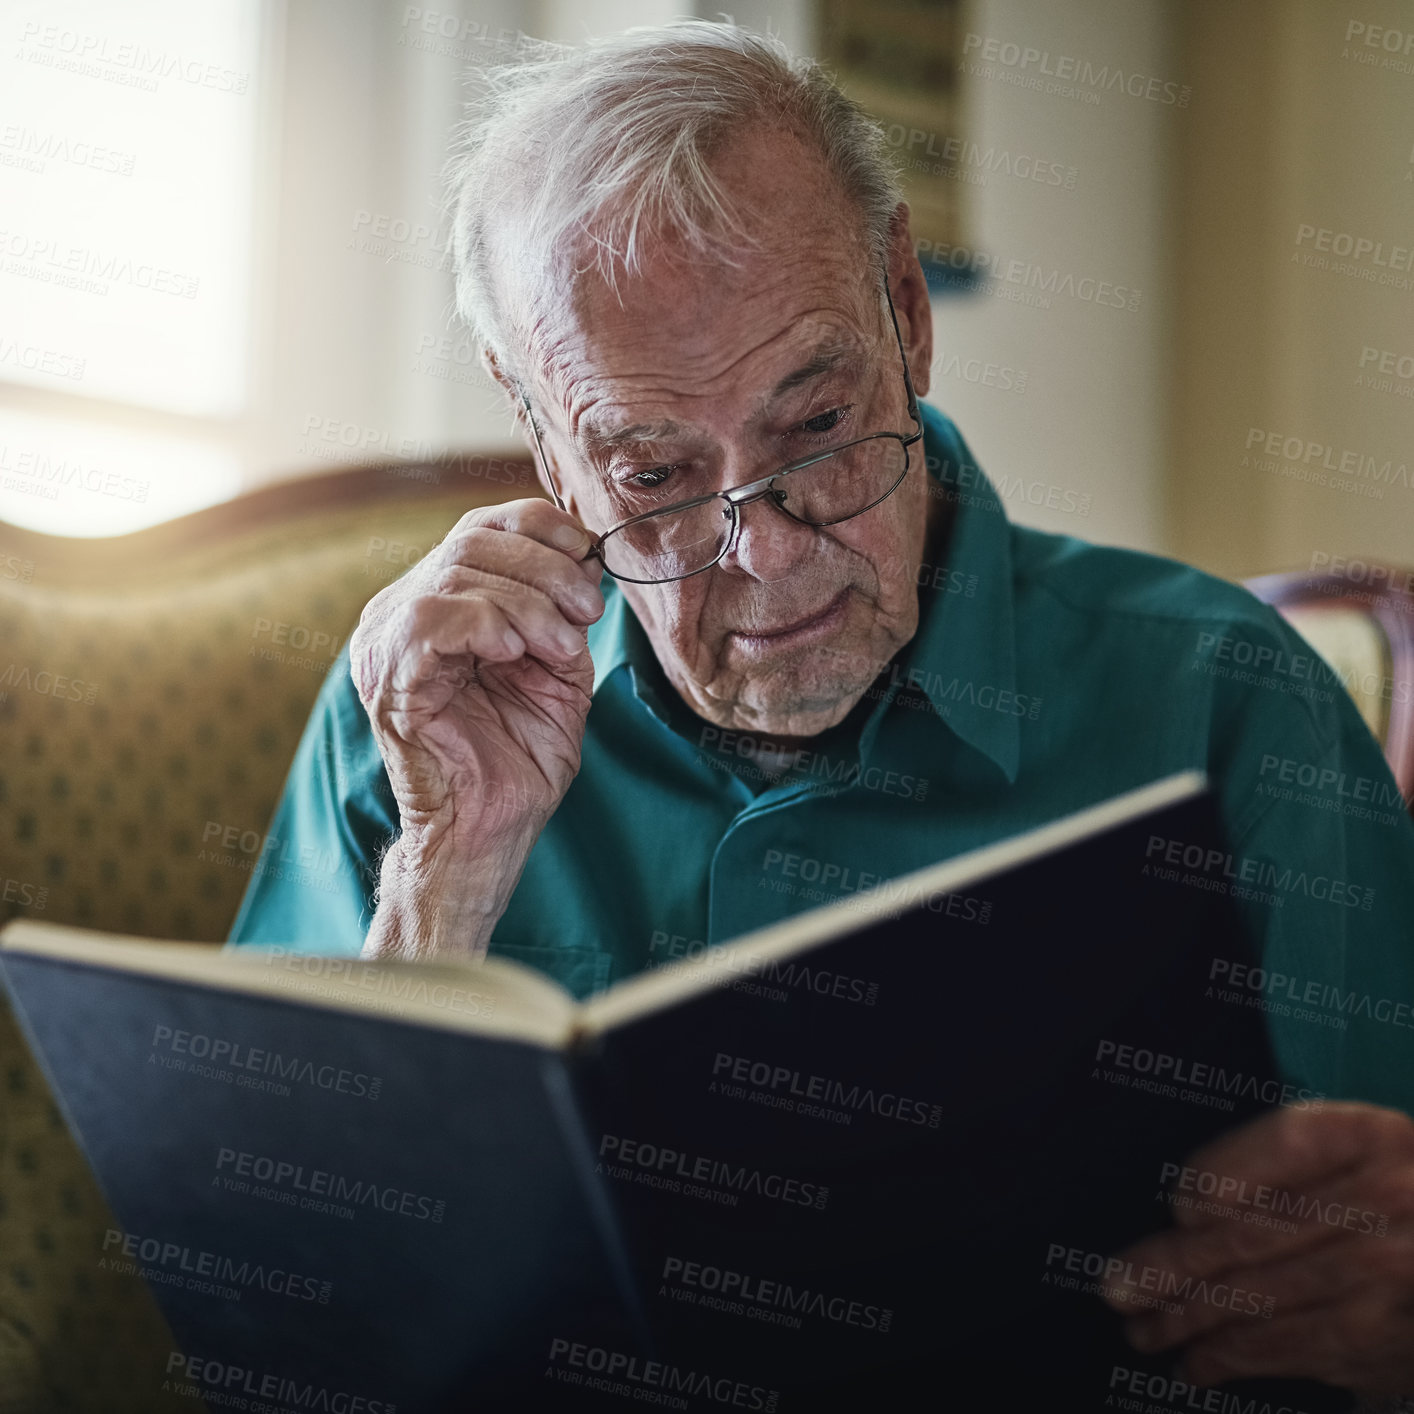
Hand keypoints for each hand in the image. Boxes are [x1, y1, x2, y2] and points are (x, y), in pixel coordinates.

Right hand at [349, 498, 603, 955]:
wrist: (493, 828)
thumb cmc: (521, 754)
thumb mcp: (558, 665)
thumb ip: (562, 610)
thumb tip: (586, 556)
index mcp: (438, 601)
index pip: (481, 525)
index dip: (541, 527)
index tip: (591, 557)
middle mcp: (401, 612)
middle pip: (473, 540)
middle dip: (547, 569)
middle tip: (587, 612)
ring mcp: (386, 643)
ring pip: (457, 572)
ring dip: (529, 603)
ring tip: (561, 647)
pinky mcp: (388, 679)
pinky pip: (431, 618)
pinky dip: (486, 624)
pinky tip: (515, 654)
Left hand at [1100, 1102, 1413, 1394]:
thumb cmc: (1384, 1184)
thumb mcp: (1347, 1146)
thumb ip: (1278, 1162)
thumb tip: (1188, 1211)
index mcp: (1365, 1136)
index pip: (1279, 1150)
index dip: (1219, 1178)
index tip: (1177, 1208)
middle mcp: (1386, 1202)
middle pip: (1257, 1235)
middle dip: (1174, 1267)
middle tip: (1117, 1287)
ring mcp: (1393, 1277)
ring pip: (1268, 1302)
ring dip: (1192, 1322)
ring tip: (1142, 1330)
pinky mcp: (1390, 1340)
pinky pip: (1298, 1349)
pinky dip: (1237, 1360)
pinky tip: (1196, 1363)